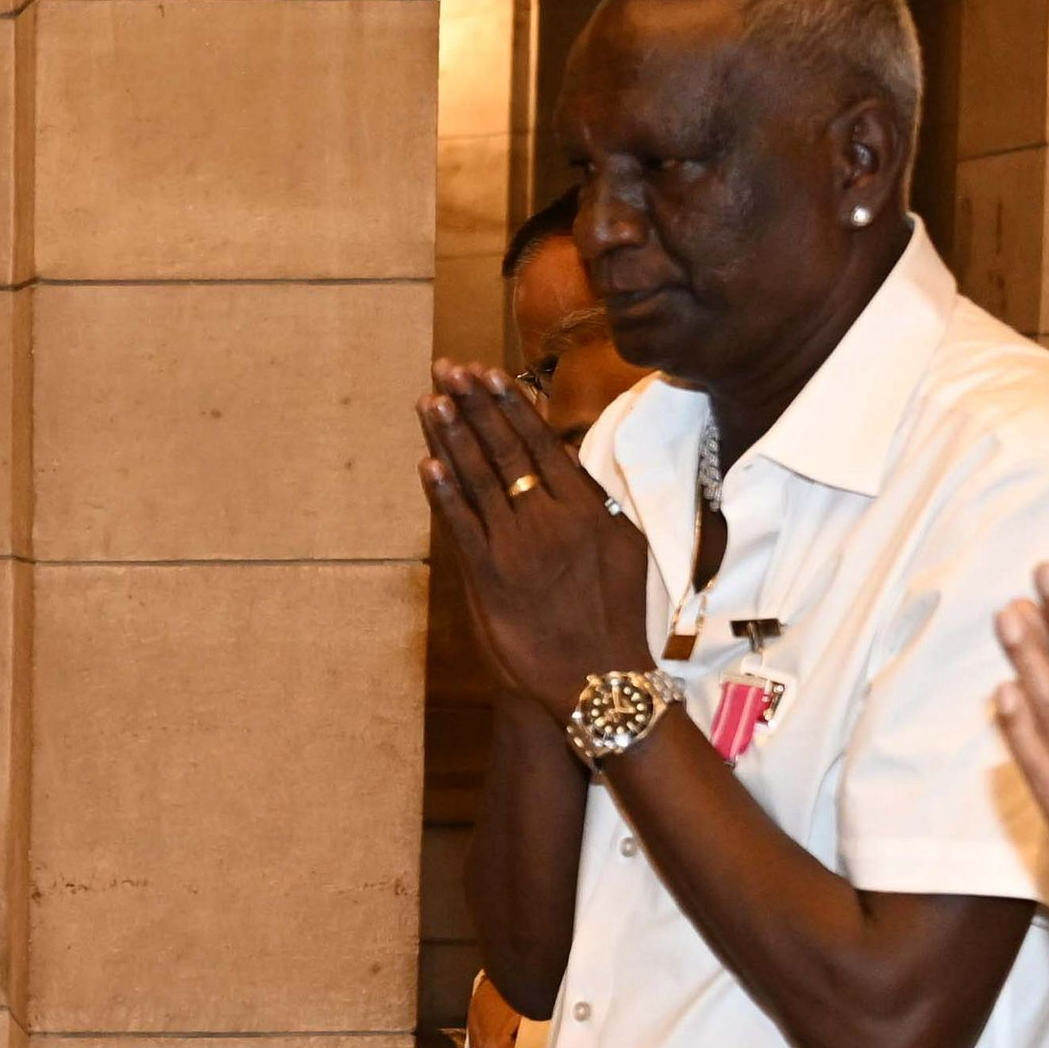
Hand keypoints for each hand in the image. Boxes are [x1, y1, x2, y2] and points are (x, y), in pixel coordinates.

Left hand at [418, 363, 656, 716]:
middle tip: (447, 368)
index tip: (488, 371)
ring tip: (430, 400)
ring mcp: (517, 549)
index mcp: (586, 509)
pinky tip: (424, 463)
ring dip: (451, 437)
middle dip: (473, 405)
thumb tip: (574, 465)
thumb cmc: (615, 615)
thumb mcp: (624, 549)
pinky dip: (441, 494)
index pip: (540, 442)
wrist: (600, 679)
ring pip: (478, 480)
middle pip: (504, 450)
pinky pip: (460, 527)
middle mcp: (551, 521)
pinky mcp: (489, 580)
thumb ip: (597, 504)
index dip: (509, 404)